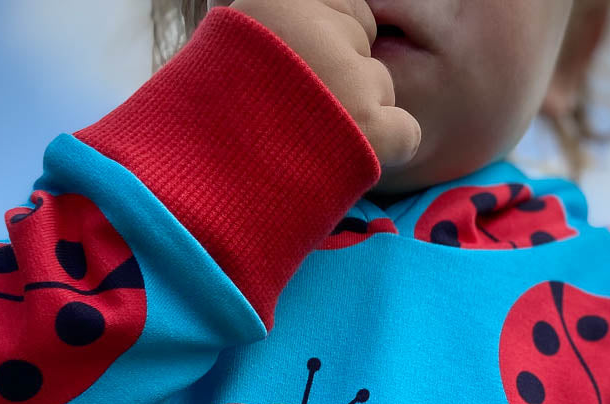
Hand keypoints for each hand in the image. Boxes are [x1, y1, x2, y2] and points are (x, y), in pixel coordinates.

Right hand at [223, 0, 421, 170]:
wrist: (204, 178)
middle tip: (299, 117)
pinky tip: (351, 159)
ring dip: (358, 116)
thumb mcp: (235, 46)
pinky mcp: (368, 122)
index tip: (301, 75)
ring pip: (380, 87)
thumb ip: (282, 34)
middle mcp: (316, 27)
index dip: (330, 44)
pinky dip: (389, 147)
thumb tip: (317, 28)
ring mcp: (347, 75)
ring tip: (308, 144)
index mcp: (281, 0)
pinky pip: (405, 131)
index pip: (348, 10)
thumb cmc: (210, 121)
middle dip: (343, 80)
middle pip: (363, 46)